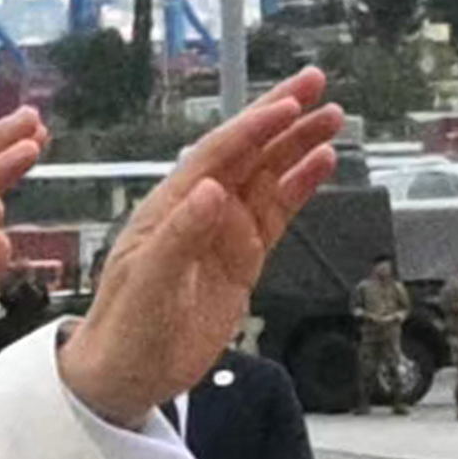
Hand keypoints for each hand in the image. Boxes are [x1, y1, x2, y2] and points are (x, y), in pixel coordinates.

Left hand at [64, 75, 358, 428]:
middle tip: (318, 85)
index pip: (218, 155)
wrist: (127, 373)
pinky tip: (320, 165)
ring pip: (268, 176)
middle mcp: (199, 210)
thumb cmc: (125, 328)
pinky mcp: (242, 258)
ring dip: (299, 146)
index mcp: (171, 207)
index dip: (255, 128)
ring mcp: (223, 232)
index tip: (289, 106)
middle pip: (248, 151)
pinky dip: (300, 187)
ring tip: (333, 120)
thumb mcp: (147, 283)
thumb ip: (180, 236)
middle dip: (282, 117)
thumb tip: (211, 191)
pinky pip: (277, 213)